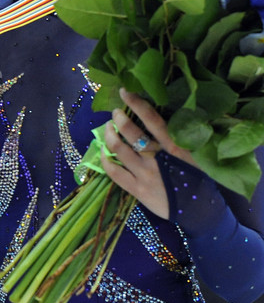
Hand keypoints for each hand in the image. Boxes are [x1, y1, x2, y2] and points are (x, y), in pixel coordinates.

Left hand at [101, 88, 195, 218]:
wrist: (199, 211)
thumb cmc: (197, 179)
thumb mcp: (193, 155)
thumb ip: (176, 140)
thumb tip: (155, 122)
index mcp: (175, 147)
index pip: (153, 120)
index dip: (137, 104)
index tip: (125, 92)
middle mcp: (157, 158)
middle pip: (131, 133)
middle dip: (118, 119)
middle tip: (114, 114)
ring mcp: (145, 174)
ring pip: (118, 149)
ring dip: (109, 135)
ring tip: (107, 129)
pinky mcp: (136, 190)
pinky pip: (113, 171)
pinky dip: (104, 158)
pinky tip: (103, 151)